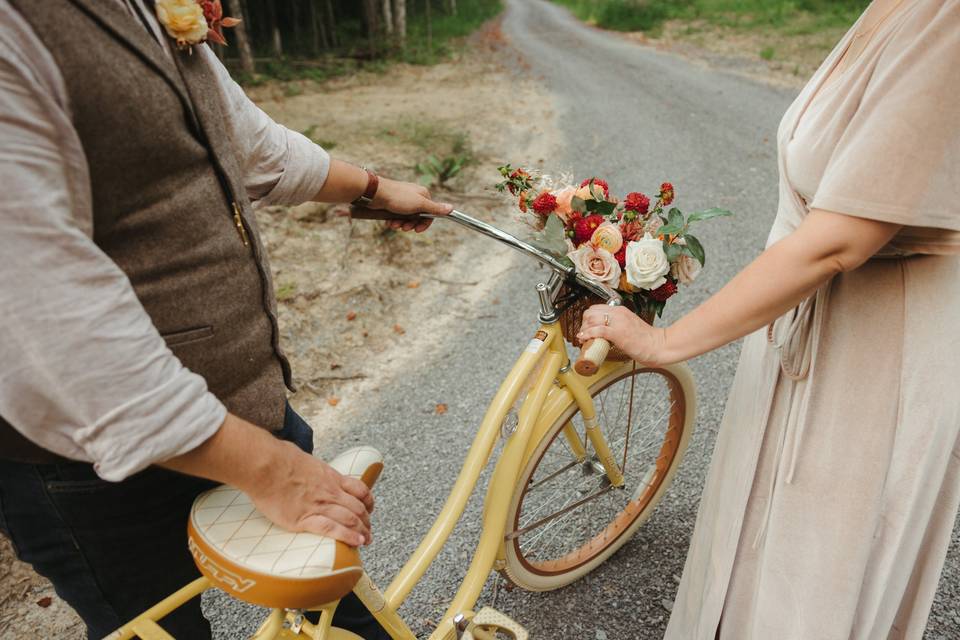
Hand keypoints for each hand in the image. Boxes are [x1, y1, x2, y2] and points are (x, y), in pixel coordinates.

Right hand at [246, 441, 374, 546]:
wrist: (265, 465)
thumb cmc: (280, 458)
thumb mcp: (305, 460)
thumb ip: (312, 469)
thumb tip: (305, 467)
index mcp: (331, 477)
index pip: (359, 490)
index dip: (368, 502)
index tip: (369, 510)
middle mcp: (330, 491)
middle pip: (358, 508)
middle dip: (366, 522)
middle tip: (368, 532)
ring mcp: (318, 505)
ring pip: (349, 519)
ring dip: (361, 532)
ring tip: (365, 541)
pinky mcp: (304, 519)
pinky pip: (331, 529)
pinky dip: (346, 537)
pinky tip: (355, 543)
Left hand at [370, 178, 452, 232]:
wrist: (375, 193)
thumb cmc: (398, 197)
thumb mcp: (419, 205)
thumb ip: (435, 208)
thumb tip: (451, 209)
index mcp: (423, 195)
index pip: (430, 213)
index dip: (424, 223)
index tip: (417, 230)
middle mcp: (414, 196)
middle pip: (418, 216)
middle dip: (410, 224)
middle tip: (404, 228)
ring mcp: (403, 200)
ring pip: (406, 218)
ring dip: (400, 224)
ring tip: (394, 224)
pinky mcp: (393, 203)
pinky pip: (397, 216)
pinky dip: (394, 220)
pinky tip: (389, 221)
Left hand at [577, 304, 668, 365]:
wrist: (659, 345)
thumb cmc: (646, 340)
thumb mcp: (628, 326)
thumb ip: (617, 325)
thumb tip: (604, 332)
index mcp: (620, 310)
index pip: (595, 308)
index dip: (587, 319)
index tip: (586, 328)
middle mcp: (618, 313)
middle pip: (590, 312)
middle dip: (583, 324)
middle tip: (584, 335)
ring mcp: (618, 322)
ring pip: (591, 319)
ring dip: (584, 330)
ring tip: (584, 339)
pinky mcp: (618, 333)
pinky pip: (597, 330)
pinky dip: (588, 334)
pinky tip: (585, 339)